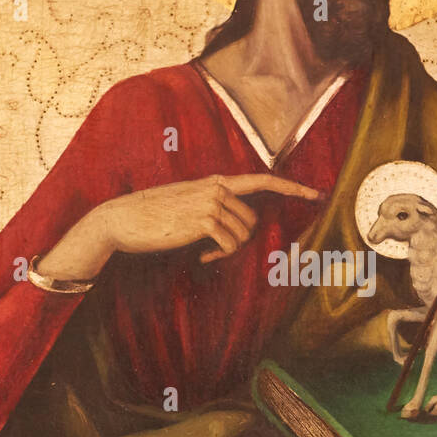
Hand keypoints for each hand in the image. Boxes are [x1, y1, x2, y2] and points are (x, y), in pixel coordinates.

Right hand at [39, 172, 323, 278]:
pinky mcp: (204, 219)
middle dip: (239, 240)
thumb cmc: (151, 217)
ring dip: (227, 249)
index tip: (316, 193)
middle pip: (252, 220)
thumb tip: (235, 224)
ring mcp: (211, 201)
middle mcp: (217, 186)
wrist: (120, 220)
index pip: (261, 180)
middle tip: (214, 250)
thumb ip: (212, 206)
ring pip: (244, 234)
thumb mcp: (185, 203)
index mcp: (215, 181)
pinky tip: (200, 256)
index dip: (291, 187)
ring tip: (203, 251)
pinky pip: (229, 245)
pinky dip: (218, 256)